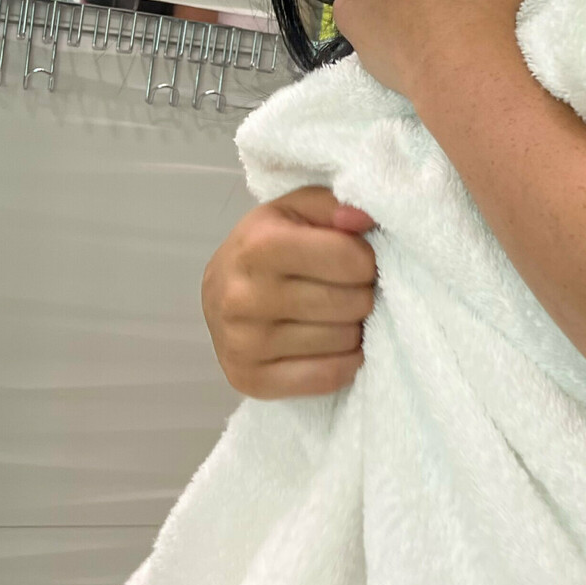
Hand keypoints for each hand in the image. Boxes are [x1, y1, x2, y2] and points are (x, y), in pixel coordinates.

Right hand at [201, 186, 377, 398]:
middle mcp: (244, 296)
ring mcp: (243, 343)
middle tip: (346, 289)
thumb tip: (365, 219)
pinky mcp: (249, 379)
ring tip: (333, 314)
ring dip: (352, 328)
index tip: (355, 260)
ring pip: (344, 341)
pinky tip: (331, 345)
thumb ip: (335, 204)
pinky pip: (328, 378)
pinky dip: (343, 362)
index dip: (365, 259)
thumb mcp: (298, 209)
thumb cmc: (269, 243)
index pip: (350, 260)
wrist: (220, 289)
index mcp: (259, 246)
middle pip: (351, 303)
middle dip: (361, 294)